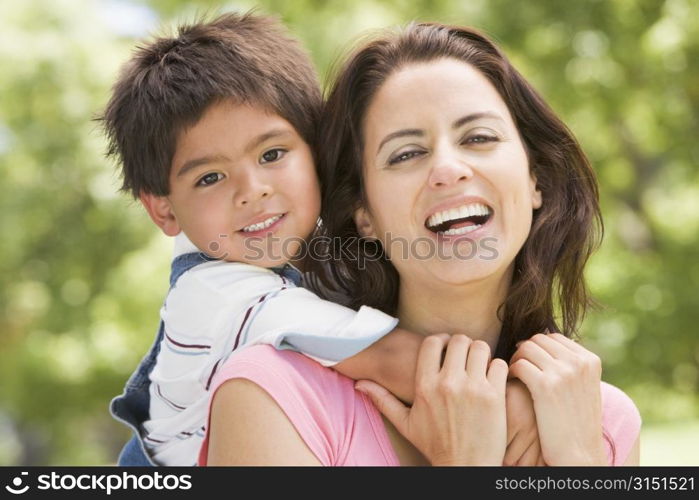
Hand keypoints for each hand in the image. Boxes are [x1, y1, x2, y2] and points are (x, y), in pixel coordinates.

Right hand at [355, 334, 507, 464]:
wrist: (465, 467)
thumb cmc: (435, 445)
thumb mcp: (405, 423)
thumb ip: (383, 399)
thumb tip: (359, 384)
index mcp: (425, 386)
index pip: (433, 341)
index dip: (441, 340)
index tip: (447, 348)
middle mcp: (448, 383)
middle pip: (459, 340)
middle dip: (463, 345)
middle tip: (465, 356)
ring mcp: (473, 389)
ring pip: (480, 347)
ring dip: (481, 354)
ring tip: (480, 365)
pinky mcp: (494, 396)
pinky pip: (499, 364)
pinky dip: (498, 368)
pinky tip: (493, 378)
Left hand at [509, 333, 606, 464]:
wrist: (579, 454)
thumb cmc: (575, 423)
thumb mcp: (582, 388)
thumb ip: (569, 366)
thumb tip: (541, 344)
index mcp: (590, 360)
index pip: (553, 337)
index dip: (537, 347)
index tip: (529, 361)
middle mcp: (579, 362)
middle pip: (538, 340)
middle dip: (525, 351)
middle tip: (518, 367)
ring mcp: (563, 372)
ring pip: (526, 349)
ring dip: (515, 360)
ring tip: (514, 375)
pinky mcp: (546, 385)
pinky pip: (518, 364)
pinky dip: (510, 371)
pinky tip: (511, 383)